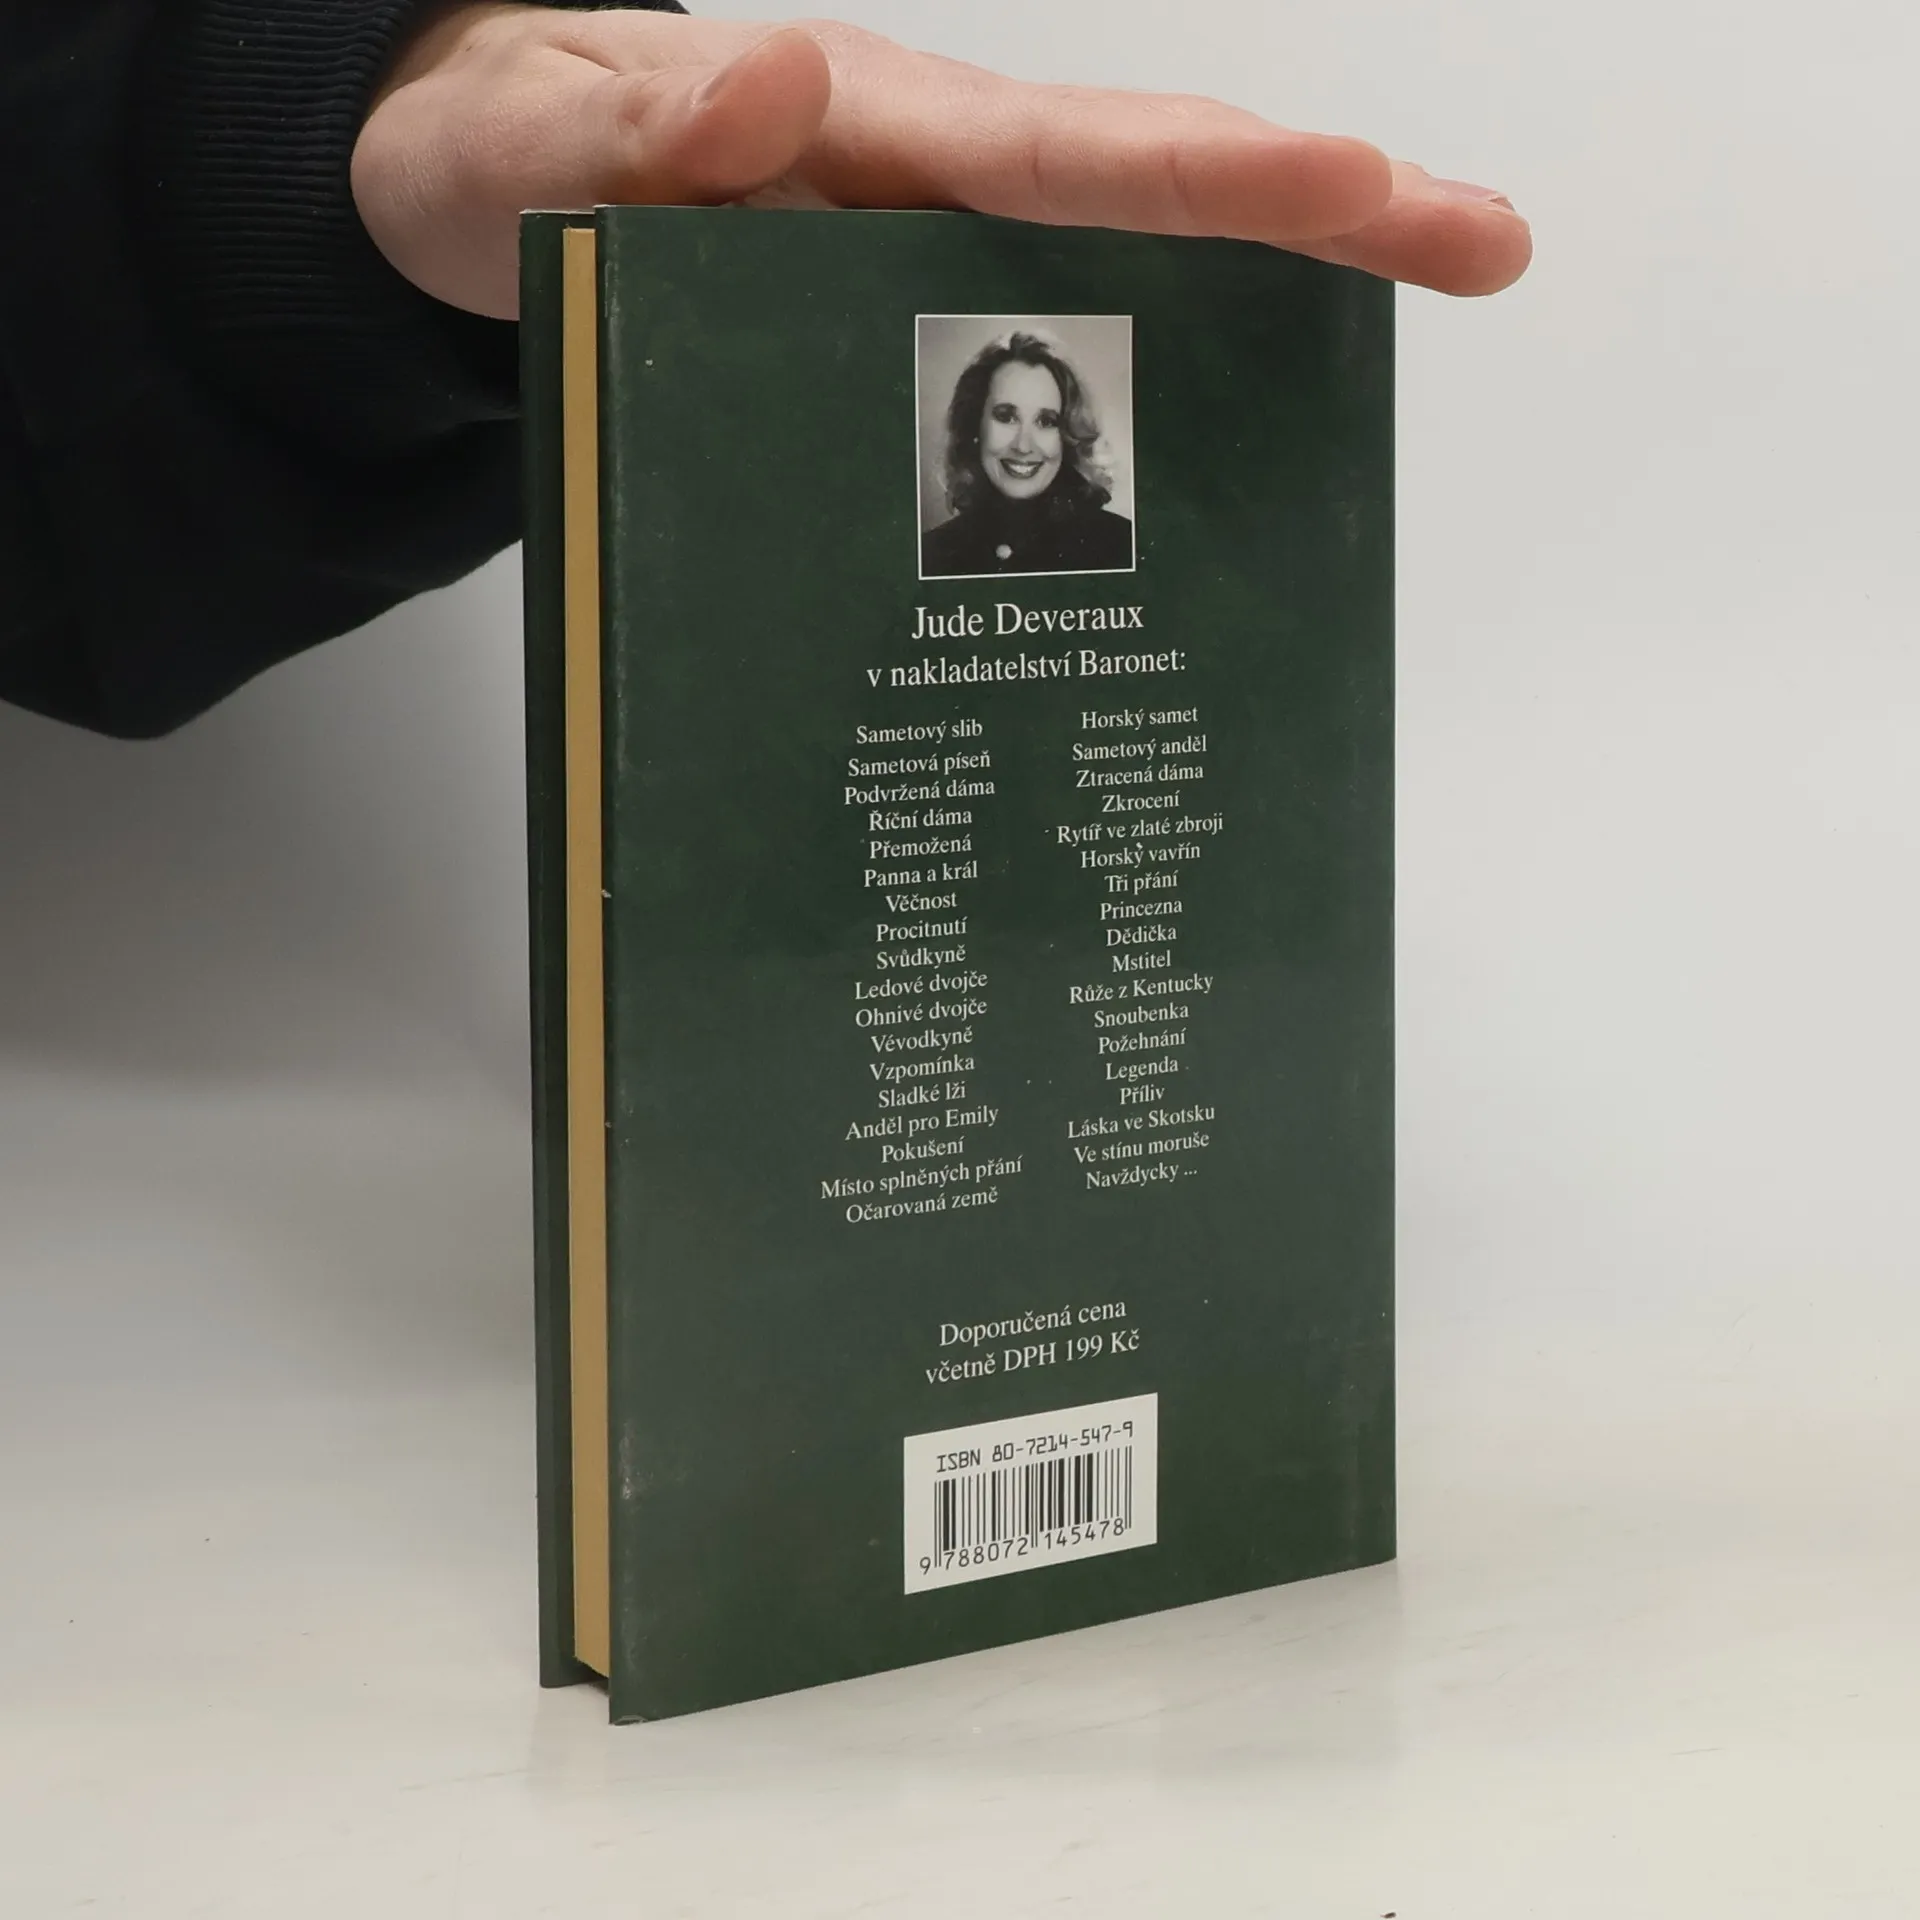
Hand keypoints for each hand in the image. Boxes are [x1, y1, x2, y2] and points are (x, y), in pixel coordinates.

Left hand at [353, 5, 1529, 320]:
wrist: (491, 193)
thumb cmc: (509, 165)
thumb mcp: (532, 152)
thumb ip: (638, 136)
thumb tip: (787, 78)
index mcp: (864, 136)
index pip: (1063, 153)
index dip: (1211, 180)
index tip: (1359, 190)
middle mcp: (930, 184)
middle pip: (1154, 188)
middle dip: (1324, 213)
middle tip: (1490, 242)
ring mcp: (938, 253)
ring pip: (1136, 259)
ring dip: (1290, 285)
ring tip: (1444, 291)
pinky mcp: (919, 319)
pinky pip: (1064, 334)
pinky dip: (1171, 364)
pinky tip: (1249, 434)